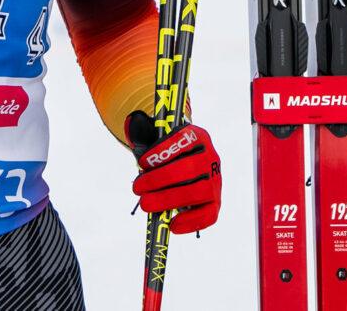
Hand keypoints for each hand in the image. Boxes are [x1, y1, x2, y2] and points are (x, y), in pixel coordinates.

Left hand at [128, 114, 221, 234]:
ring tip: (146, 204)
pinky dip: (190, 222)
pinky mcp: (214, 202)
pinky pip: (209, 214)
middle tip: (137, 188)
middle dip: (159, 180)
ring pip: (197, 192)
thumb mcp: (155, 139)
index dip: (161, 153)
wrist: (181, 166)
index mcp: (197, 137)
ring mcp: (215, 181)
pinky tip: (172, 224)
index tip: (142, 162)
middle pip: (189, 169)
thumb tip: (131, 122)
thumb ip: (143, 131)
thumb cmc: (166, 155)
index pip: (183, 141)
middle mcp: (210, 157)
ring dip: (168, 200)